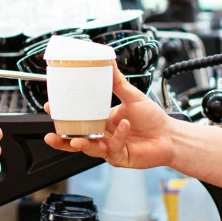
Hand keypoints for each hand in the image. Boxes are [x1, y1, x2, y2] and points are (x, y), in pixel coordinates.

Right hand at [44, 63, 175, 168]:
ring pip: (89, 149)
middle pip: (77, 138)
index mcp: (102, 119)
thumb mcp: (132, 96)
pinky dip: (118, 136)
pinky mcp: (119, 158)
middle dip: (63, 139)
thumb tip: (109, 62)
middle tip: (52, 134)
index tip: (51, 107)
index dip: (64, 115)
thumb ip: (118, 82)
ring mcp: (109, 148)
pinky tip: (124, 126)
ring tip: (75, 140)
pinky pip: (113, 147)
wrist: (170, 136)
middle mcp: (103, 135)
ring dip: (81, 145)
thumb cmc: (152, 118)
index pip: (78, 118)